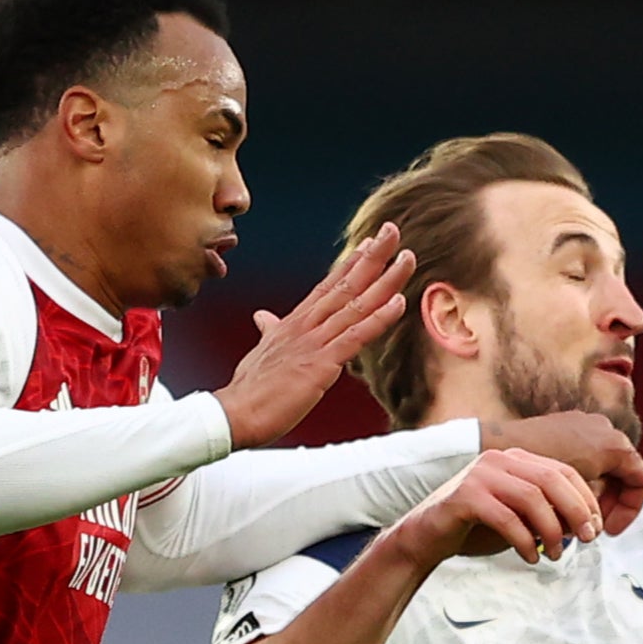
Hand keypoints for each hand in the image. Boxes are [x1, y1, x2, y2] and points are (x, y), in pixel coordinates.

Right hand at [214, 222, 414, 448]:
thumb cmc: (249, 389)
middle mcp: (306, 325)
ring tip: (407, 258)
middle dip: (372, 257)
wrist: (235, 412)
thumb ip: (269, 331)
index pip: (327, 287)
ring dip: (385, 280)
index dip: (350, 265)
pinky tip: (399, 302)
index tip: (368, 245)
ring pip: (357, 304)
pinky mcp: (322, 363)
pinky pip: (357, 336)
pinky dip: (379, 318)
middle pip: (345, 284)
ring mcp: (315, 342)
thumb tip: (263, 317)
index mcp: (294, 323)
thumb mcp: (261, 353)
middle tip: (392, 231)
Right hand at [388, 449, 602, 568]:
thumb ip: (548, 515)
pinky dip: (525, 541)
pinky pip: (507, 518)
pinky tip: (532, 557)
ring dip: (552, 529)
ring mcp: (480, 475)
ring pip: (532, 497)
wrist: (424, 538)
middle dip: (576, 510)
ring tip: (557, 555)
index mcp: (514, 459)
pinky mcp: (464, 497)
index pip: (562, 472)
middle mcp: (499, 460)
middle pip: (552, 479)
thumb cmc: (474, 529)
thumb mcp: (518, 518)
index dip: (585, 499)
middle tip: (587, 539)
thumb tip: (585, 526)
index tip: (595, 528)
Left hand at [482, 411, 642, 533]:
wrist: (497, 445)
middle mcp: (605, 428)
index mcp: (615, 445)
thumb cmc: (535, 474)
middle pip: (622, 474)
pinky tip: (557, 497)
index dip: (629, 510)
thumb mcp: (572, 500)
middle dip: (608, 504)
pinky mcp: (566, 424)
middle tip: (590, 528)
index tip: (609, 530)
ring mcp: (586, 423)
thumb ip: (592, 508)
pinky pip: (585, 454)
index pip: (640, 481)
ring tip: (571, 515)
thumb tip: (593, 525)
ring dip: (591, 493)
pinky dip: (578, 478)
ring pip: (602, 466)